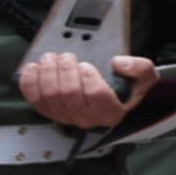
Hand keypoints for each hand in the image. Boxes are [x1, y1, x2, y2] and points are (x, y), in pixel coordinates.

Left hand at [18, 50, 151, 129]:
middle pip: (69, 94)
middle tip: (65, 56)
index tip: (85, 64)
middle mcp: (87, 119)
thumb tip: (118, 63)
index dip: (88, 78)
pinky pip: (34, 99)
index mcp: (111, 112)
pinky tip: (32, 68)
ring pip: (50, 95)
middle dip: (64, 70)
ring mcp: (66, 117)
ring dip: (47, 73)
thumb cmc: (127, 88)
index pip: (97, 96)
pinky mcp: (49, 112)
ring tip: (50, 58)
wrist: (112, 100)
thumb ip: (140, 68)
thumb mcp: (145, 78)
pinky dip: (30, 82)